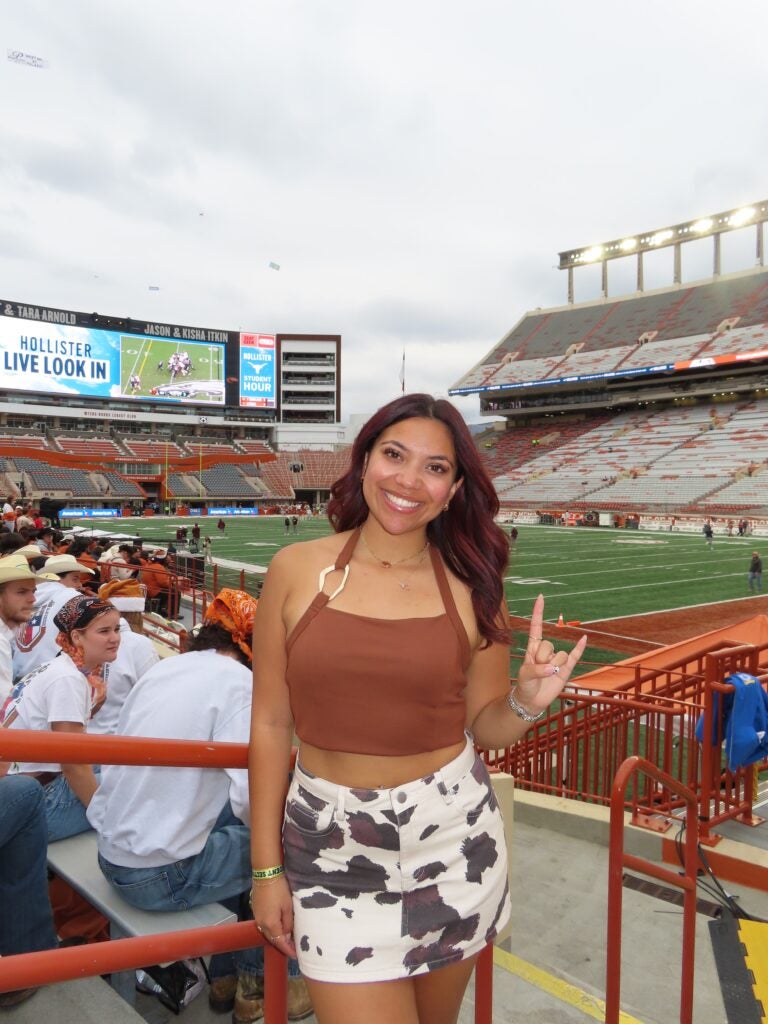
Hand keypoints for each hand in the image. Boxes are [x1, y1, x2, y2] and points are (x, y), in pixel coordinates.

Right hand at [250, 876, 296, 958]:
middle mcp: (261, 924)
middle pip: (272, 939)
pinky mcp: (256, 910)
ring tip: (287, 939)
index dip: (288, 950)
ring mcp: (257, 917)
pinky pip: (264, 925)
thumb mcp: (288, 906)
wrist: (265, 874)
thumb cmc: (279, 889)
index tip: (296, 956)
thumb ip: (288, 923)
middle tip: (293, 948)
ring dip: (277, 937)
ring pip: (267, 932)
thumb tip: (287, 935)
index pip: (280, 942)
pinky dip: (272, 929)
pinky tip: (279, 927)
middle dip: (283, 945)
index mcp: (270, 924)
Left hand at [515, 594, 586, 713]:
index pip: (536, 626)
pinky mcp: (566, 669)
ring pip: (560, 655)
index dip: (538, 612)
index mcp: (533, 648)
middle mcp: (546, 650)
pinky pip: (575, 656)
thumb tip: (553, 668)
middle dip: (542, 659)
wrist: (532, 701)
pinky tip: (584, 638)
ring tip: (547, 675)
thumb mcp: (525, 675)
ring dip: (554, 666)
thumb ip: (537, 669)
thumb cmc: (525, 685)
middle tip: (537, 671)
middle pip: (548, 645)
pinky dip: (580, 648)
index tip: (541, 596)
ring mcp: (557, 659)